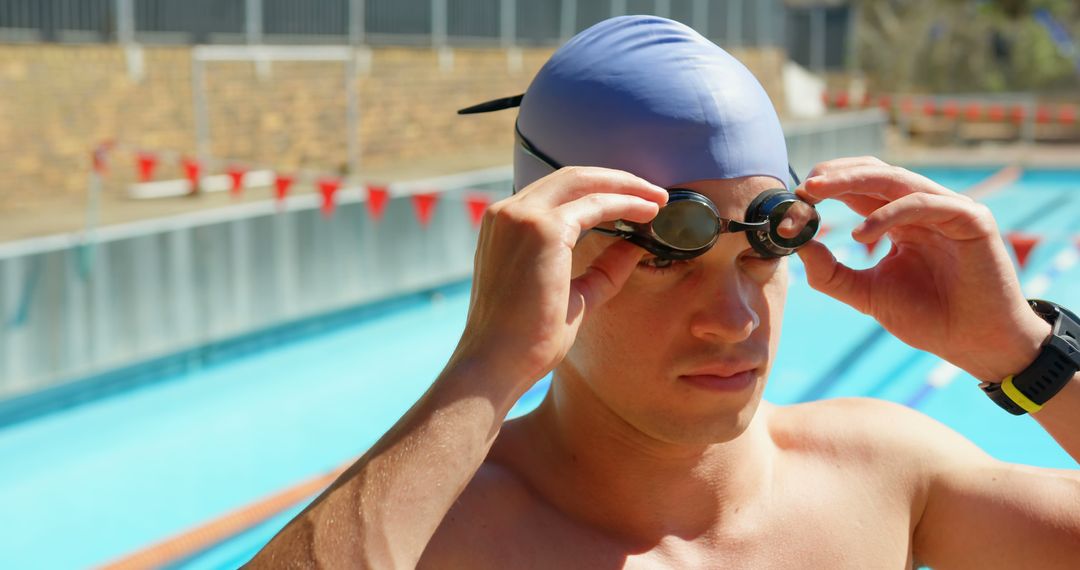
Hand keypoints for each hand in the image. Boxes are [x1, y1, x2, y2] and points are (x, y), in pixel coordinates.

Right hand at [450, 167, 667, 391]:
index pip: (558, 191)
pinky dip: (625, 203)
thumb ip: (601, 270)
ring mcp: (521, 217)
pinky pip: (594, 203)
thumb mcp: (573, 296)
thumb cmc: (526, 339)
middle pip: (572, 176)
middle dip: (619, 180)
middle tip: (656, 193)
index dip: (600, 191)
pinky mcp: (541, 229)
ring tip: (658, 199)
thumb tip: (635, 247)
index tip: (633, 202)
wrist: (496, 364)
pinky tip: (648, 213)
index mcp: (505, 225)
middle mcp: (508, 212)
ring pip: (584, 181)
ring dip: (626, 186)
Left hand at [795, 157, 1050, 382]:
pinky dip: (889, 214)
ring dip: (852, 182)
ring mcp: (949, 209)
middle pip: (875, 174)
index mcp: (901, 219)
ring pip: (896, 180)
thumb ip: (830, 271)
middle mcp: (924, 207)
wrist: (975, 343)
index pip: (860, 188)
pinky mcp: (971, 219)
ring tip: (817, 193)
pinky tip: (861, 235)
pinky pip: (924, 204)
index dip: (827, 186)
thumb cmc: (928, 317)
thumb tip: (797, 245)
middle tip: (803, 186)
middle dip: (836, 175)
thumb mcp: (866, 293)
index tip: (793, 198)